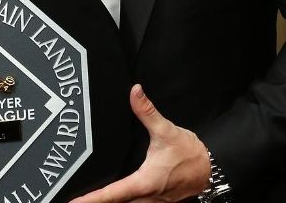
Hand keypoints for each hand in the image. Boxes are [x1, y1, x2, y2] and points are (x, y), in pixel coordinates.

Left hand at [70, 84, 210, 202]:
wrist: (212, 169)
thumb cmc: (190, 154)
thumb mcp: (167, 131)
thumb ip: (148, 112)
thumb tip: (135, 92)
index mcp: (144, 183)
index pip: (111, 195)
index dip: (91, 199)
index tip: (74, 202)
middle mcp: (146, 198)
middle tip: (76, 201)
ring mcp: (152, 202)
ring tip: (90, 201)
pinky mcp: (157, 202)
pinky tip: (115, 200)